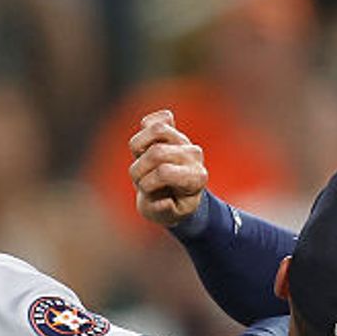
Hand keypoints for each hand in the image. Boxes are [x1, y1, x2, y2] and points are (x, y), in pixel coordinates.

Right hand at [129, 109, 206, 227]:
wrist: (178, 193)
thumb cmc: (171, 206)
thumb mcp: (167, 218)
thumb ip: (163, 212)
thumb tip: (164, 202)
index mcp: (196, 178)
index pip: (164, 172)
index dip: (148, 184)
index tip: (148, 193)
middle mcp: (194, 155)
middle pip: (156, 152)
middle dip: (141, 171)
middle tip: (141, 182)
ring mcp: (184, 140)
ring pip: (156, 129)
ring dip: (139, 149)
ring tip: (142, 163)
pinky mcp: (173, 129)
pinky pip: (158, 117)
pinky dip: (146, 128)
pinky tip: (145, 145)